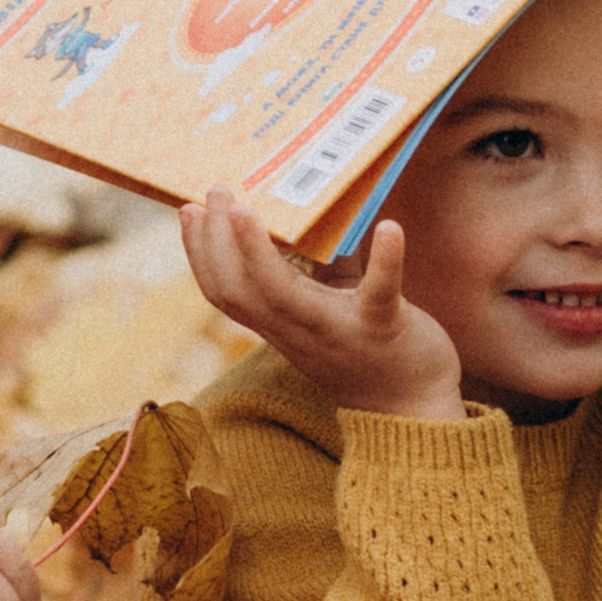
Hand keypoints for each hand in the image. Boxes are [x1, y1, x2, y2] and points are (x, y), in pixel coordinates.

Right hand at [181, 190, 465, 423]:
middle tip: (216, 192)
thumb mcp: (336, 307)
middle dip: (217, 241)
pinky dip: (386, 259)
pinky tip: (390, 226)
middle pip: (239, 291)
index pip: (225, 293)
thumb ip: (323, 269)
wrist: (413, 409)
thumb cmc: (372, 349)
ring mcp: (337, 330)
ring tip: (243, 208)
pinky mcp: (383, 327)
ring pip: (281, 295)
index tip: (189, 211)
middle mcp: (299, 330)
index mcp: (283, 323)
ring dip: (256, 250)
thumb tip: (317, 217)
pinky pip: (379, 291)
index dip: (200, 254)